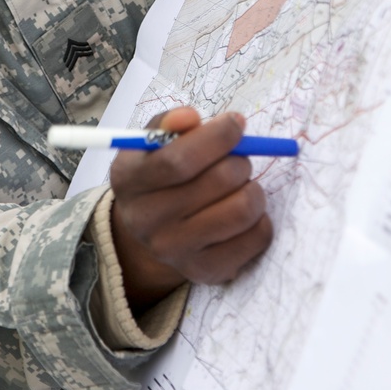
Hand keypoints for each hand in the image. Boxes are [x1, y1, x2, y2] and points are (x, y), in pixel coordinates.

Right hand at [109, 107, 272, 308]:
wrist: (152, 232)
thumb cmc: (160, 176)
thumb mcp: (152, 144)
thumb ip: (168, 124)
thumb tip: (189, 117)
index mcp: (128, 180)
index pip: (177, 161)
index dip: (216, 137)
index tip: (236, 122)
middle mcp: (146, 220)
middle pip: (217, 182)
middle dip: (240, 160)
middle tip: (238, 159)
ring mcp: (175, 251)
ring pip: (242, 210)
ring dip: (253, 188)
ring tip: (242, 185)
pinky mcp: (206, 271)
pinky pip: (256, 238)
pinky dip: (262, 219)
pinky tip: (244, 212)